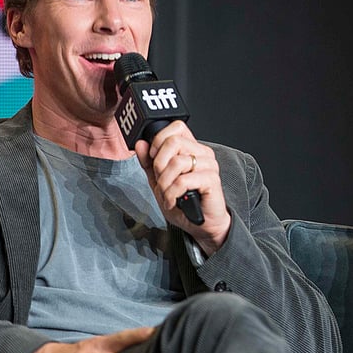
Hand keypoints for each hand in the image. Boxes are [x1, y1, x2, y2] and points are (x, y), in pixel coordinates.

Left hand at [135, 121, 231, 254]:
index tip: (154, 158)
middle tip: (161, 181)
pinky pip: (183, 180)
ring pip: (176, 162)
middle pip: (173, 142)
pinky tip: (174, 201)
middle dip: (159, 164)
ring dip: (165, 183)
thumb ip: (149, 163)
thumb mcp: (160, 181)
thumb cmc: (184, 204)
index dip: (159, 140)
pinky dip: (172, 193)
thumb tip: (141, 144)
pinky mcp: (211, 180)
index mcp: (192, 149)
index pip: (176, 127)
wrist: (202, 225)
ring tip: (167, 194)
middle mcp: (202, 153)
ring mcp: (209, 165)